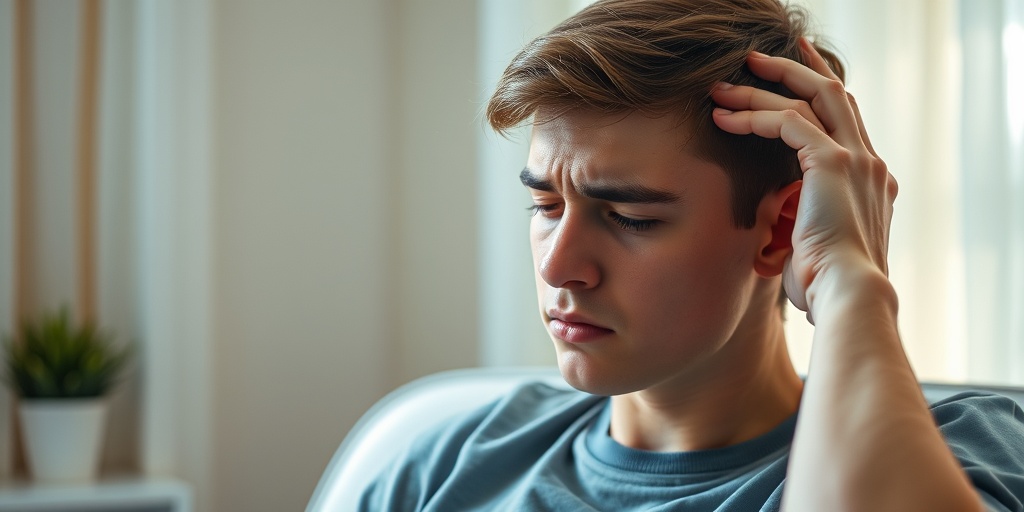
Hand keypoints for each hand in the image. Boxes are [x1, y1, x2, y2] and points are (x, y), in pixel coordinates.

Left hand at [710, 38, 897, 317]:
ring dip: (762, 89)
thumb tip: (774, 235)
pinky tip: (724, 118)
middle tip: (758, 58)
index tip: (793, 75)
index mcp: (870, 182)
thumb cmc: (826, 287)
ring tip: (724, 86)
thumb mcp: (813, 248)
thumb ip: (800, 227)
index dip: (818, 95)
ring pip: (809, 99)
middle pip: (833, 95)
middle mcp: (869, 163)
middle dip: (795, 70)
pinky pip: (788, 122)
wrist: (848, 296)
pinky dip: (754, 115)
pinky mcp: (832, 163)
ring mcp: (856, 160)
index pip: (845, 122)